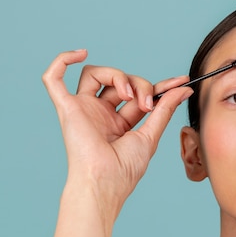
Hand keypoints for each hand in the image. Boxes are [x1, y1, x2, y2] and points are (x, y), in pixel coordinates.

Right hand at [42, 49, 192, 206]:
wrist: (105, 182)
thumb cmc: (123, 170)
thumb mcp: (150, 135)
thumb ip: (164, 109)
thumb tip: (182, 88)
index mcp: (117, 122)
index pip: (137, 93)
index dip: (158, 87)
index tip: (181, 82)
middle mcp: (98, 113)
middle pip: (118, 80)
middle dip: (140, 85)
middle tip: (148, 105)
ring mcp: (82, 109)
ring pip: (95, 73)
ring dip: (118, 76)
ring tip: (129, 96)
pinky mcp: (66, 108)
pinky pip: (54, 78)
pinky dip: (62, 60)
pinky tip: (80, 54)